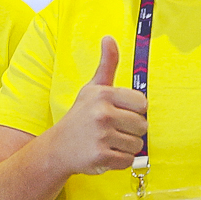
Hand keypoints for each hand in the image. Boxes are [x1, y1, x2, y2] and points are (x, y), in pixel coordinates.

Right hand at [41, 36, 148, 176]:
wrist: (58, 148)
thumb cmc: (80, 116)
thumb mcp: (92, 89)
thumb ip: (107, 65)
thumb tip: (109, 38)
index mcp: (104, 95)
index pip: (142, 104)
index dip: (134, 111)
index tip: (119, 113)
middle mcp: (102, 114)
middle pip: (142, 125)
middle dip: (131, 130)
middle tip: (112, 130)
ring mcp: (101, 136)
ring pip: (137, 144)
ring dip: (126, 146)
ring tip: (109, 142)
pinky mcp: (101, 157)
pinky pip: (128, 160)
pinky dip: (120, 160)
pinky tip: (106, 154)